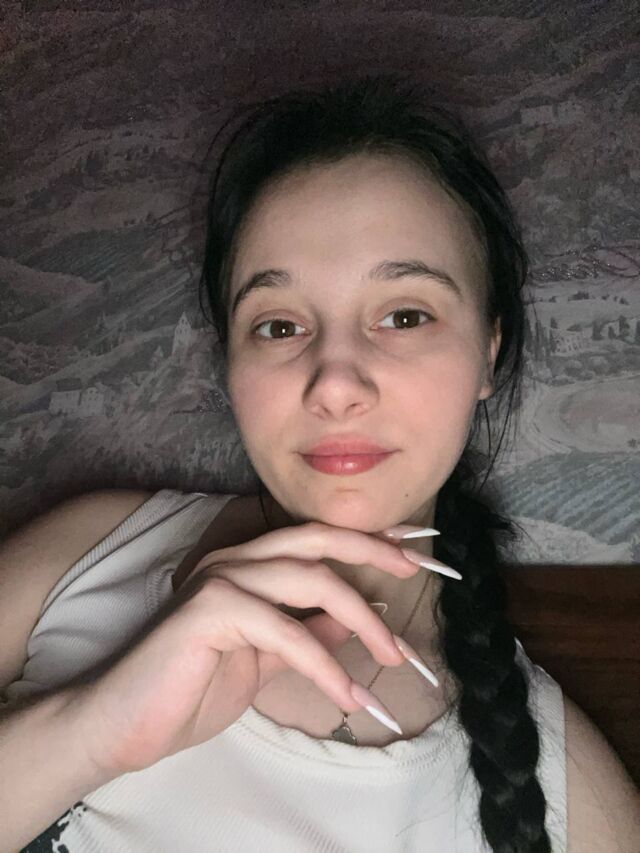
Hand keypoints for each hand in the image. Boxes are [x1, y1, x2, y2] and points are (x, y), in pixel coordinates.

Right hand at [75, 521, 433, 776]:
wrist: (128, 723)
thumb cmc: (193, 689)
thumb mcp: (268, 659)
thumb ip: (307, 633)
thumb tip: (357, 621)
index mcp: (249, 566)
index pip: (317, 540)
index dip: (367, 539)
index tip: (414, 548)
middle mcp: (236, 560)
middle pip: (317, 539)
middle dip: (372, 549)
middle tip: (415, 569)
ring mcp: (221, 578)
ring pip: (309, 578)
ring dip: (360, 618)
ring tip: (392, 655)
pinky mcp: (210, 608)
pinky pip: (283, 630)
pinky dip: (323, 662)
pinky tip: (347, 694)